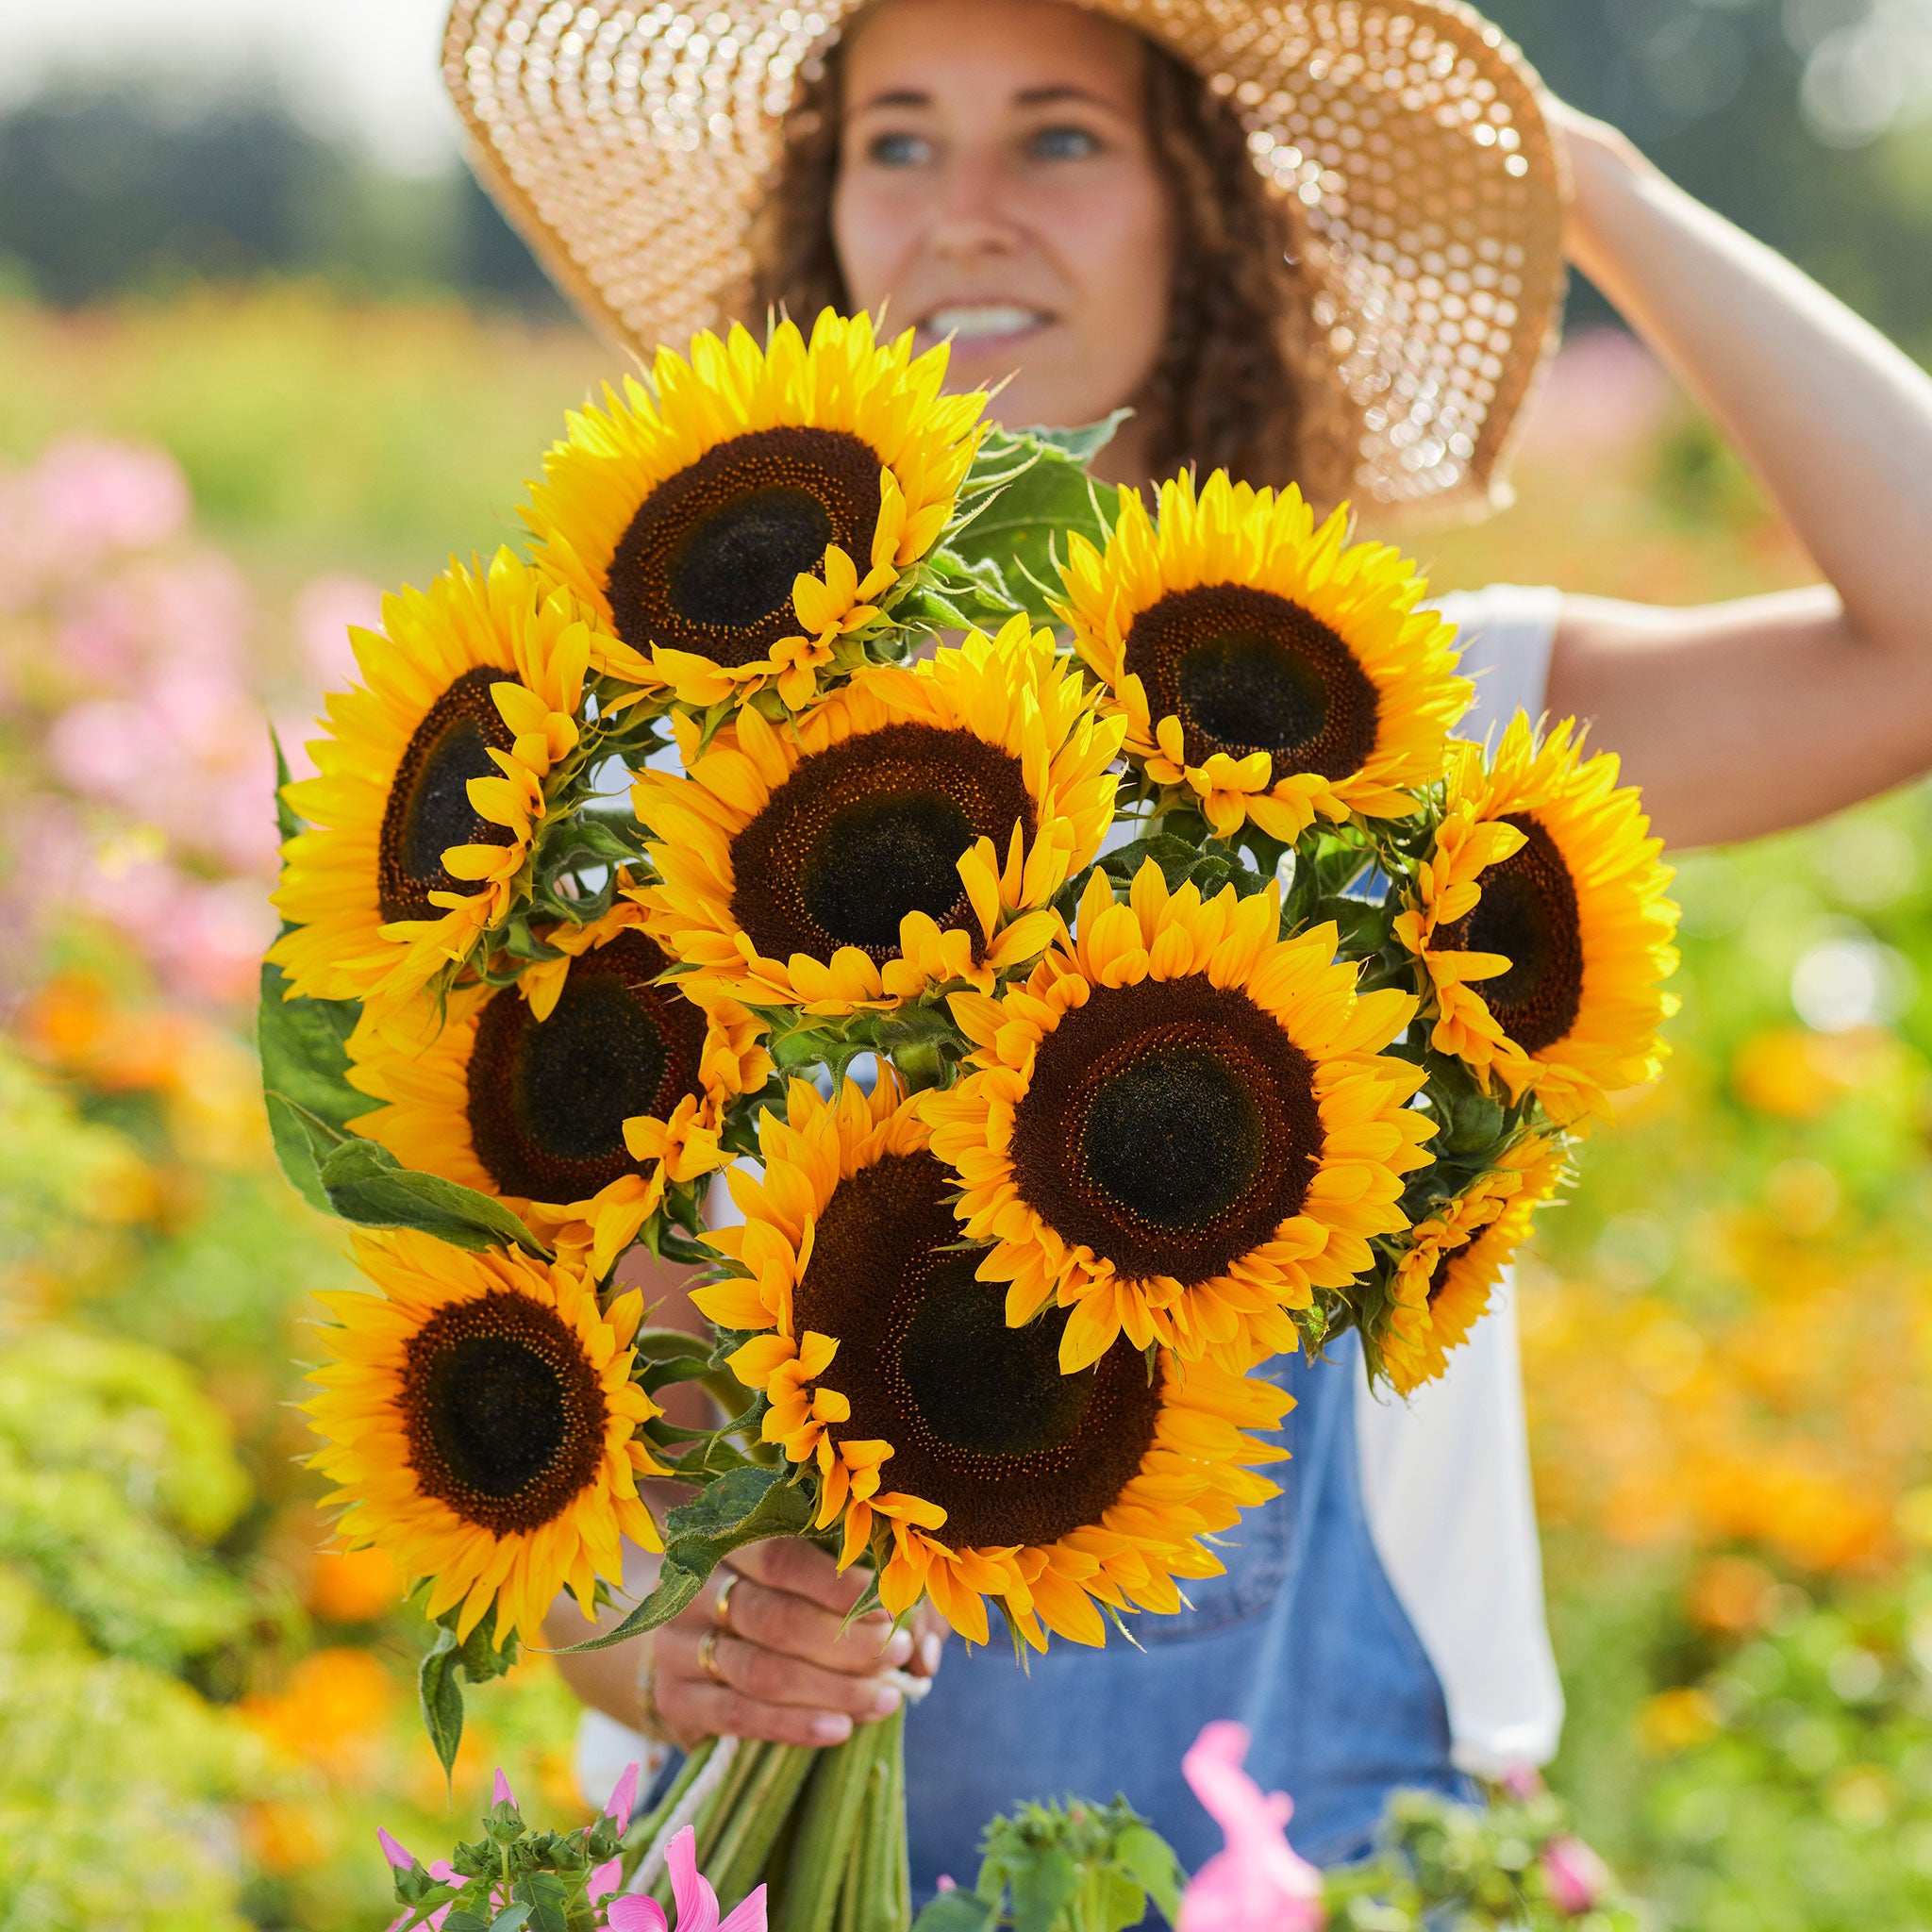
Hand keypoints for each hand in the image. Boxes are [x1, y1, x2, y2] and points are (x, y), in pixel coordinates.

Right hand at [650, 1539, 945, 1750]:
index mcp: (726, 1539)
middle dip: (845, 1643)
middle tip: (897, 1654)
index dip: (837, 1585)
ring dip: (831, 1688)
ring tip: (885, 1698)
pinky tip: (840, 1728)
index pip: (780, 1556)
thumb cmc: (774, 1593)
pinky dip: (795, 1725)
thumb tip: (919, 1633)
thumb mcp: (805, 1572)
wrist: (698, 1636)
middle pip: (774, 1617)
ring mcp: (677, 1644)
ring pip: (761, 1671)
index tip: (889, 1610)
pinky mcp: (675, 1697)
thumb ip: (856, 1587)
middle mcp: (694, 1587)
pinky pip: (739, 1715)